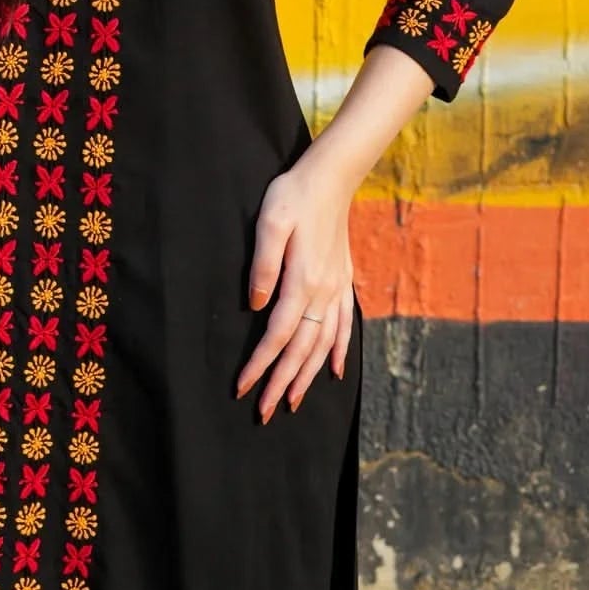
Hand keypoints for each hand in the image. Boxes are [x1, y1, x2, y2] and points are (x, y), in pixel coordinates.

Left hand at [234, 153, 356, 419]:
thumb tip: (256, 305)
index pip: (279, 334)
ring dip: (307, 375)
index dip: (261, 364)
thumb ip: (262, 263)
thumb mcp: (270, 221)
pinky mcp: (343, 281)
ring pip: (324, 344)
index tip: (244, 387)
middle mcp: (323, 292)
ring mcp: (336, 288)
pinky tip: (333, 371)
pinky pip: (344, 325)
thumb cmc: (293, 195)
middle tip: (264, 412)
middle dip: (282, 382)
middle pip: (302, 349)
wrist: (331, 177)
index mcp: (302, 280)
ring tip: (293, 402)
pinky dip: (339, 351)